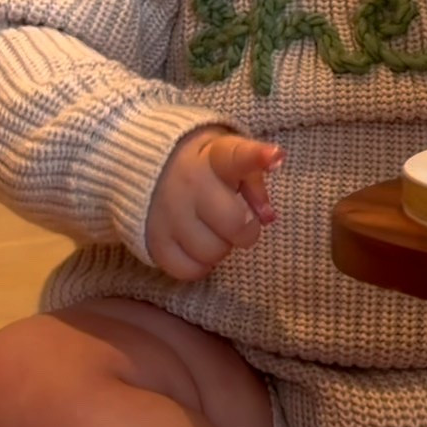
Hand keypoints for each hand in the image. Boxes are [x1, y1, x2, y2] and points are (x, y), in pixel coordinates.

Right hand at [146, 128, 282, 280]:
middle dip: (245, 228)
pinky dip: (199, 265)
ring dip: (221, 247)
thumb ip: (255, 182)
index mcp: (214, 157)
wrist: (151, 170)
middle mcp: (188, 183)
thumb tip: (268, 217)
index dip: (257, 157)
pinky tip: (198, 245)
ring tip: (213, 230)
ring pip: (212, 252)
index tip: (275, 156)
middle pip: (234, 223)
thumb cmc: (205, 166)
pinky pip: (189, 270)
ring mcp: (168, 213)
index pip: (237, 157)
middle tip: (240, 221)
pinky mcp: (154, 240)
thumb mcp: (231, 160)